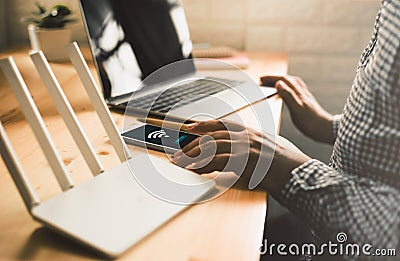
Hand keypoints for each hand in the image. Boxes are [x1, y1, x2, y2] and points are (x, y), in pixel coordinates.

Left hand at [172, 120, 310, 194]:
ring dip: (193, 155)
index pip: (223, 124)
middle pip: (213, 135)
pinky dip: (204, 165)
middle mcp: (247, 136)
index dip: (205, 124)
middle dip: (193, 143)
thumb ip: (254, 145)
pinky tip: (194, 169)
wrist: (299, 172)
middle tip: (178, 151)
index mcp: (252, 132)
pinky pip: (219, 161)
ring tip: (180, 161)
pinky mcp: (246, 159)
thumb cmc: (287, 163)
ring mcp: (246, 146)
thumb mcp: (270, 148)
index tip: (190, 127)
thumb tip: (242, 151)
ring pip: (213, 146)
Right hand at [262, 75, 334, 143]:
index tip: (261, 79)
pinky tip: (287, 95)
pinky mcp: (307, 102)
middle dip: (275, 78)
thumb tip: (278, 83)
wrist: (326, 130)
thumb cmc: (311, 122)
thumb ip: (287, 95)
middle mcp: (302, 92)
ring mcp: (305, 97)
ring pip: (293, 84)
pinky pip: (296, 91)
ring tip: (274, 83)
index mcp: (298, 93)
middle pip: (288, 80)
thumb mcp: (296, 109)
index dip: (271, 78)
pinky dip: (288, 89)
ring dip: (282, 81)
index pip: (284, 80)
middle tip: (264, 80)